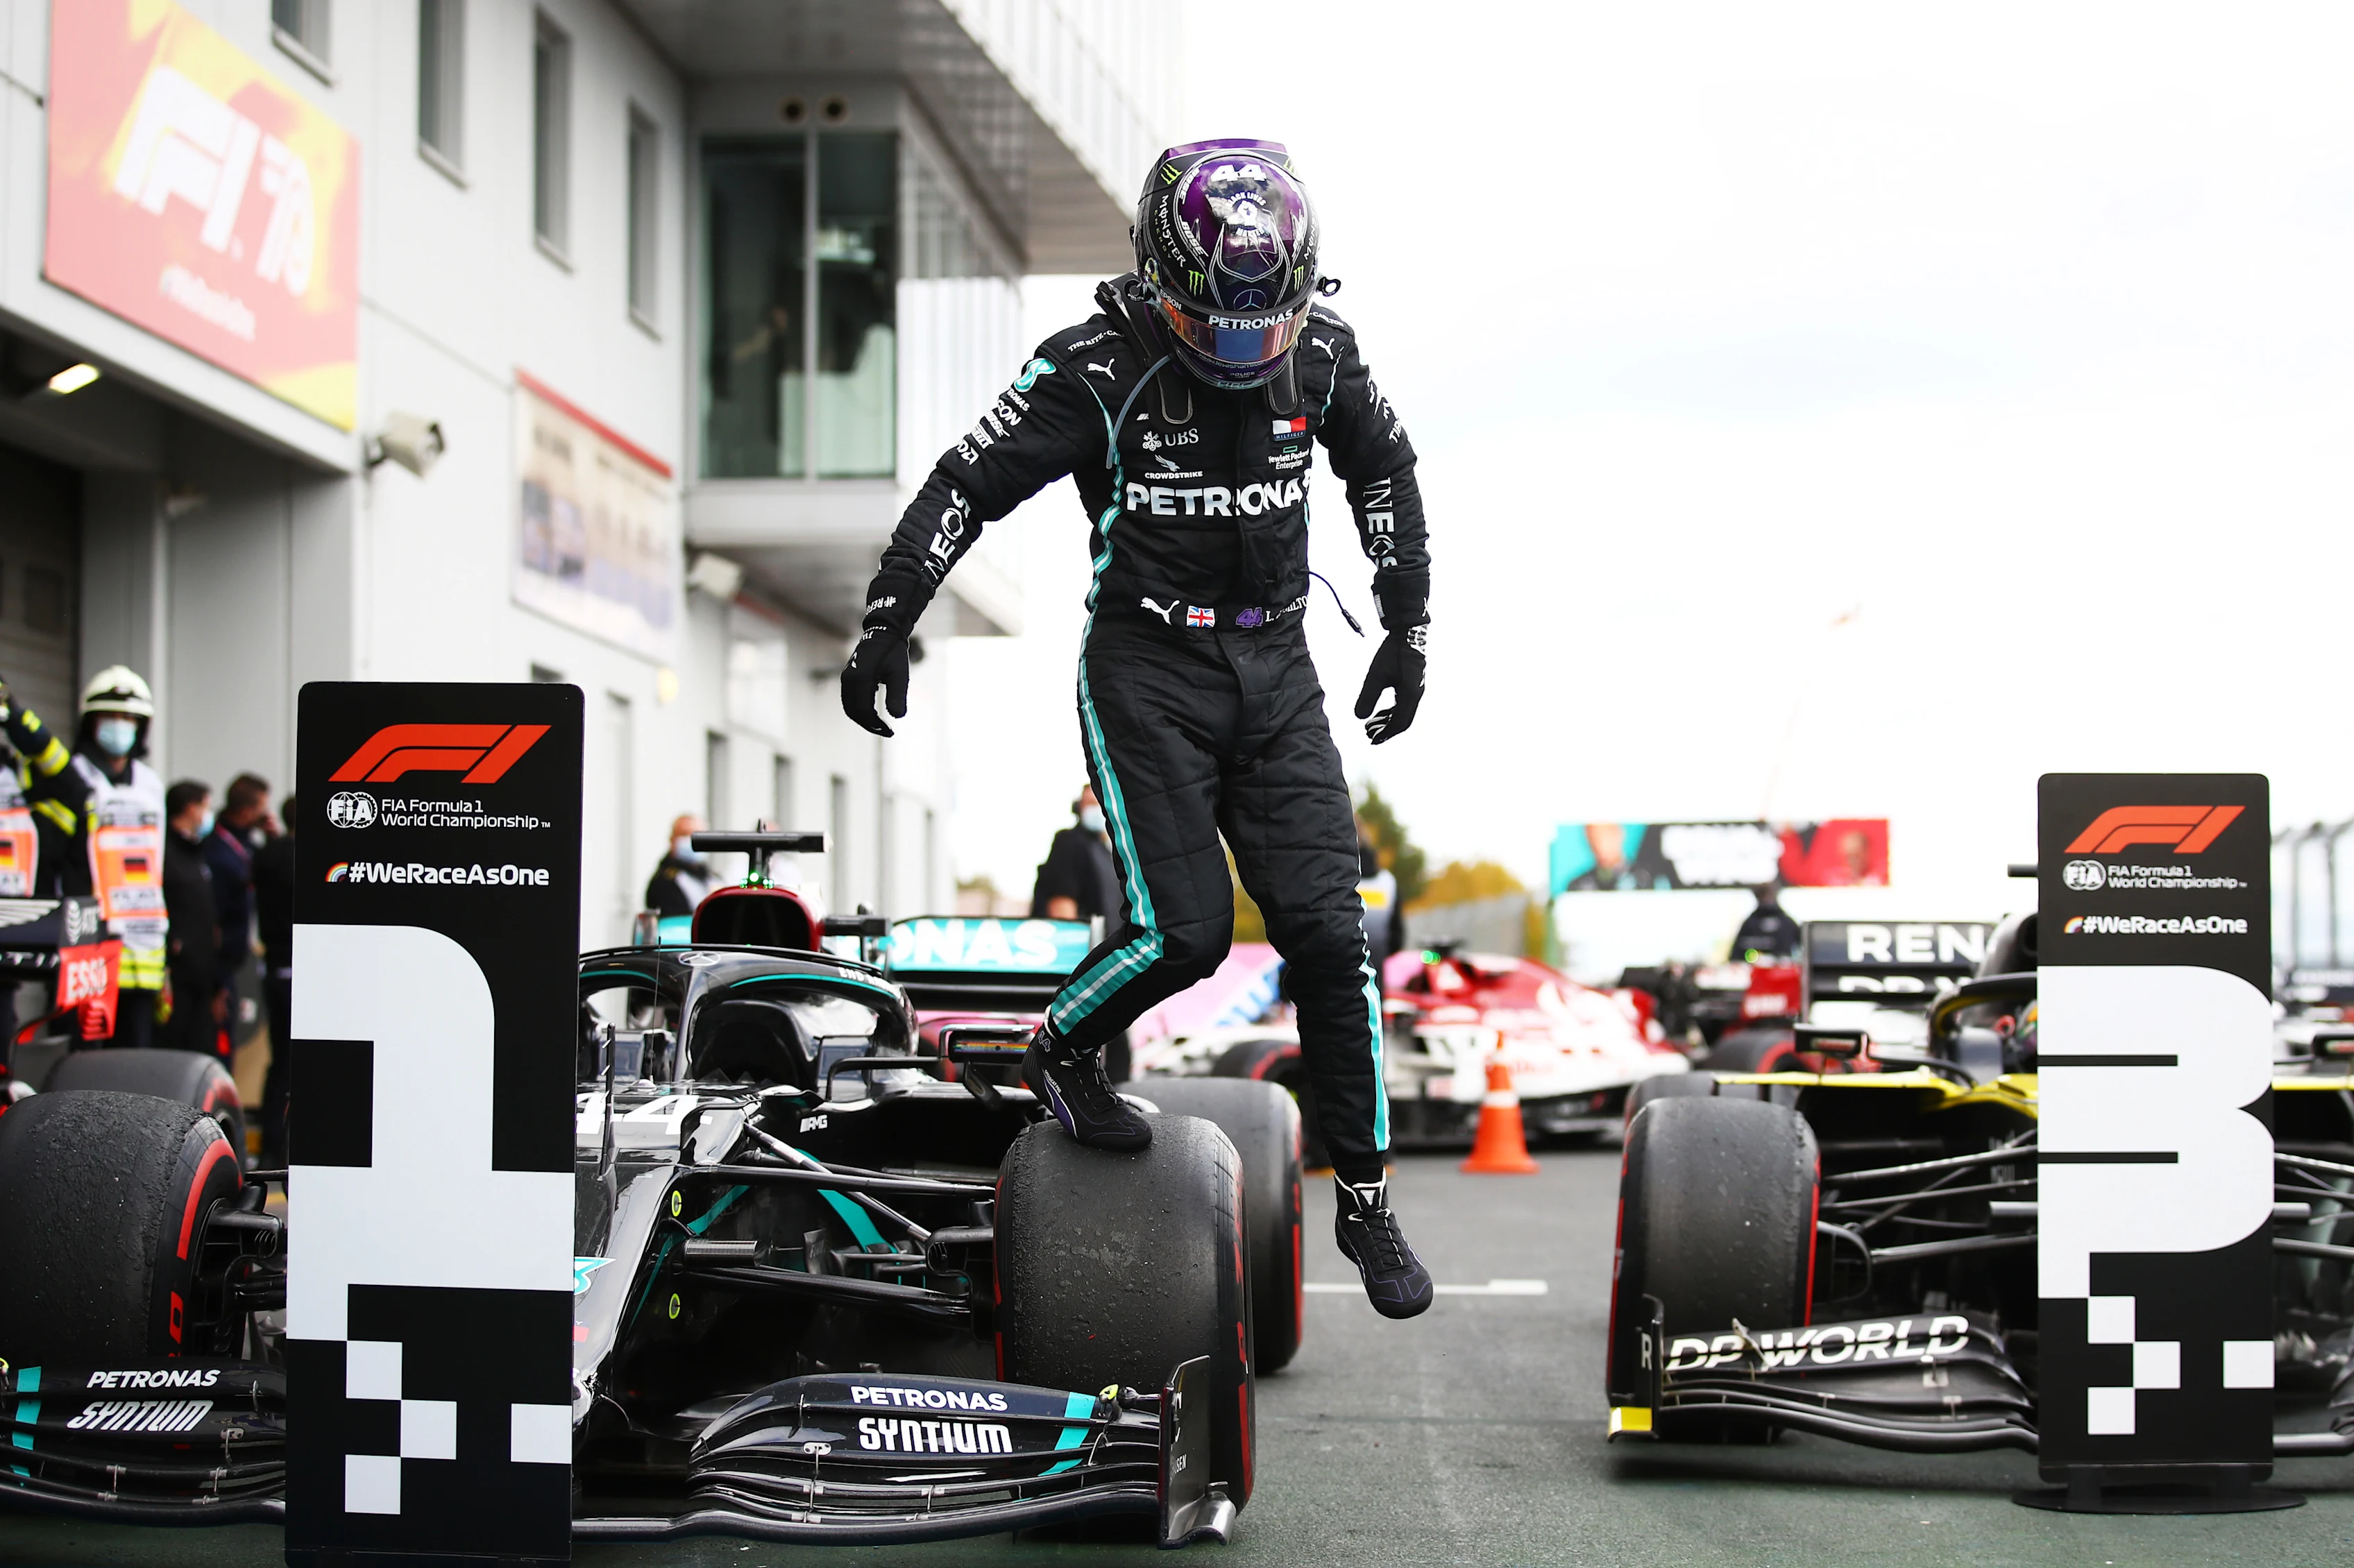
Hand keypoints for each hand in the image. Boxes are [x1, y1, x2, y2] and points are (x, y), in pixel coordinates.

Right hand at [839, 624, 911, 737]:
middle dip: (869, 725)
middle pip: (853, 712)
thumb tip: (897, 716)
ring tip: (881, 726)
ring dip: (864, 719)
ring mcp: (846, 678)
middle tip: (887, 731)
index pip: (863, 711)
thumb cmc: (893, 652)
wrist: (883, 632)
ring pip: (849, 707)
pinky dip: (860, 710)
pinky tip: (875, 714)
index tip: (890, 731)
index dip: (875, 725)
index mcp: (860, 678)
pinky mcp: (847, 677)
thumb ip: (897, 695)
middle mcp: (848, 679)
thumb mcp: (899, 674)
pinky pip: (849, 700)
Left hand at [1353, 623, 1426, 744]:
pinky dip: (1391, 712)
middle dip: (1386, 730)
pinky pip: (1402, 704)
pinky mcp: (1412, 684)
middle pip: (1403, 721)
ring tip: (1371, 725)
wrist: (1407, 634)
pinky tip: (1379, 712)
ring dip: (1387, 721)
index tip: (1373, 739)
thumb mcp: (1375, 676)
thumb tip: (1359, 718)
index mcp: (1410, 695)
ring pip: (1403, 713)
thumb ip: (1367, 698)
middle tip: (1369, 735)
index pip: (1399, 723)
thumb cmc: (1392, 653)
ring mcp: (1415, 690)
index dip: (1386, 733)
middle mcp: (1416, 695)